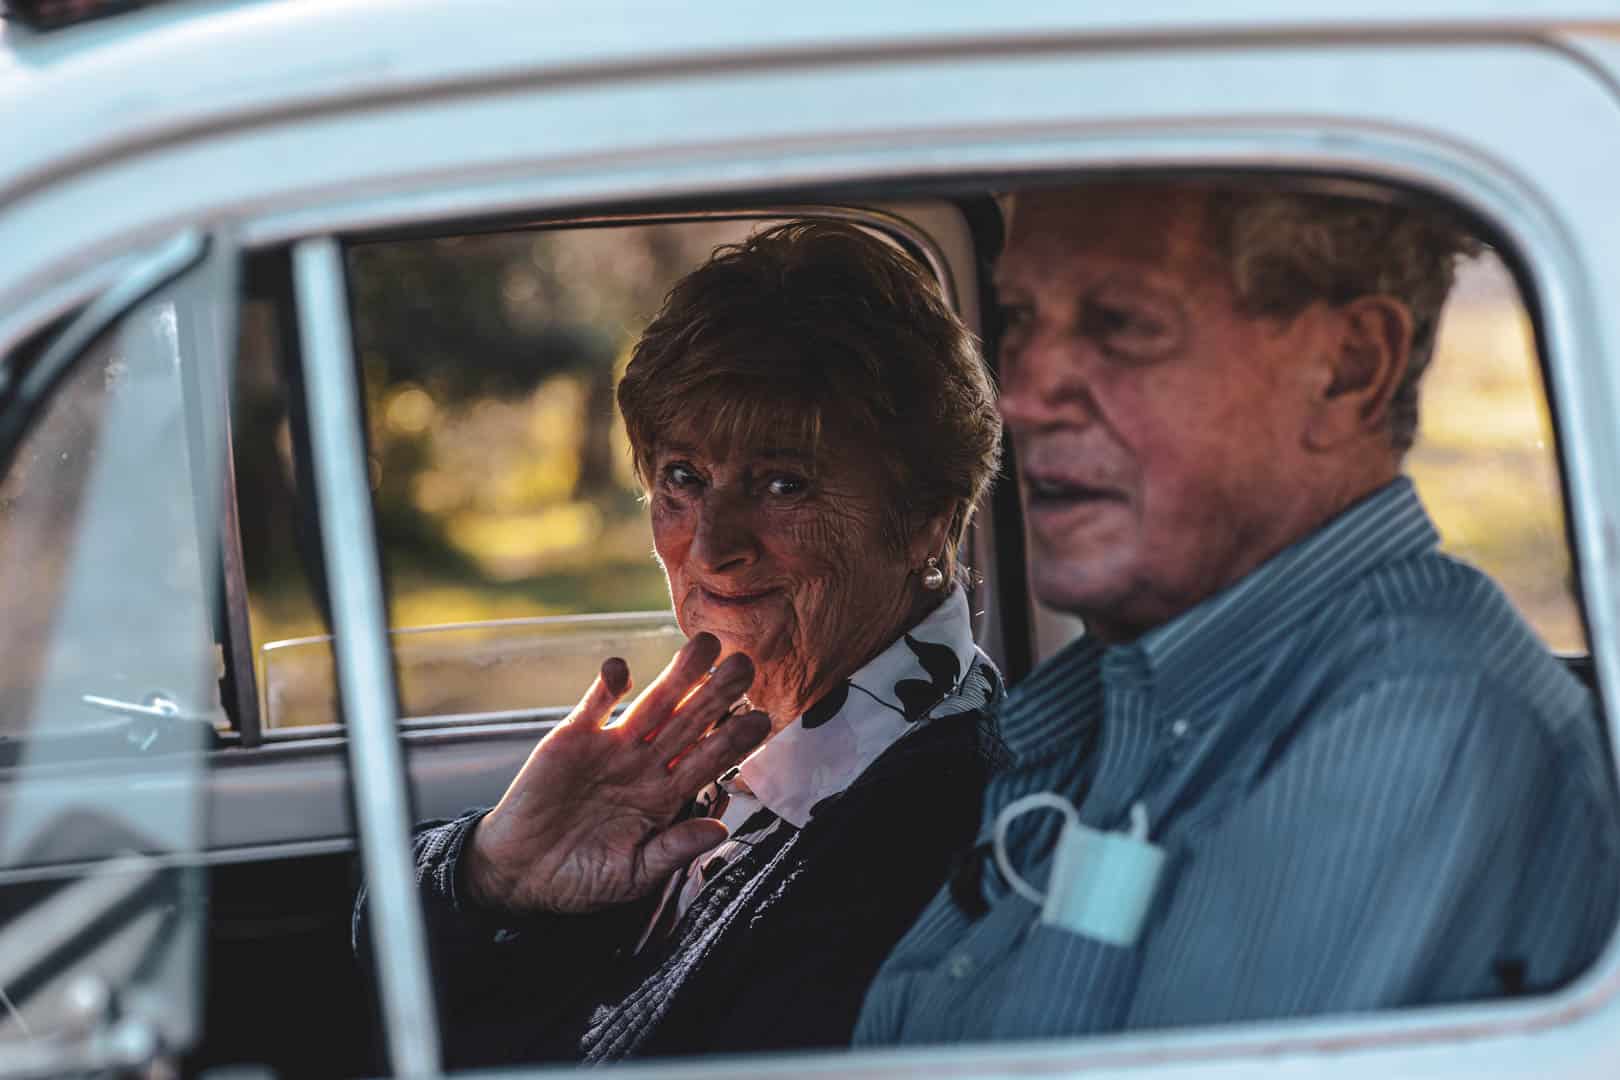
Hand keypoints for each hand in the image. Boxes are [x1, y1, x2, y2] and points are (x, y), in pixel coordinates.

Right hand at [461, 633, 770, 914]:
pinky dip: (608, 686)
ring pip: (653, 705)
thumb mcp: (631, 876)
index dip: (733, 741)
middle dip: (716, 694)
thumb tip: (719, 830)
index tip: (762, 720)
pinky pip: (595, 705)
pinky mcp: (573, 738)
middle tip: (745, 665)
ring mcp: (611, 748)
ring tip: (705, 646)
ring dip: (678, 676)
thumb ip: (673, 851)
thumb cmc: (578, 879)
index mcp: (664, 798)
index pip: (707, 762)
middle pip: (688, 722)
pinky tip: (622, 671)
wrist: (520, 873)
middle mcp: (645, 765)